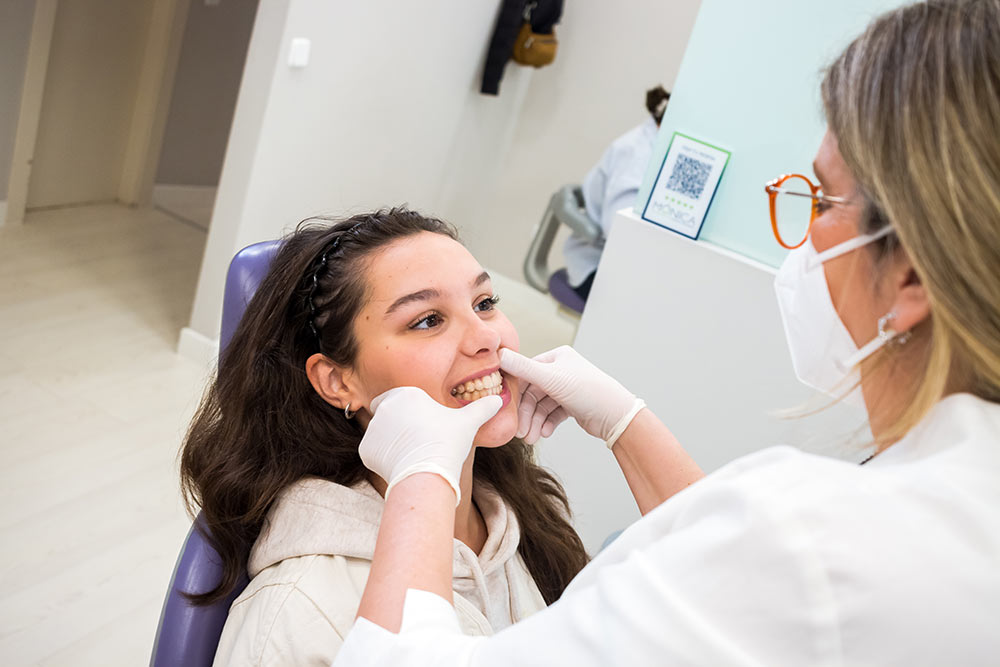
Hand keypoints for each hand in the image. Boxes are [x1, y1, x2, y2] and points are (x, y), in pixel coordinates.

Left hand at [359, 387, 501, 503]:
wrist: (426, 473)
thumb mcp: (468, 422)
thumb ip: (482, 408)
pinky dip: (384, 457)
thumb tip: (498, 400)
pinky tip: (401, 464)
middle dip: (400, 424)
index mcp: (406, 393)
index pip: (405, 398)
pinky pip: (374, 451)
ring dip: (392, 440)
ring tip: (412, 453)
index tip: (424, 423)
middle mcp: (385, 407)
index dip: (413, 410)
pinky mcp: (366, 449)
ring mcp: (373, 428)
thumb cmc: (447, 443)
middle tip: (419, 439)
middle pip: (391, 413)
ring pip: (382, 432)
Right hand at [499, 346, 644, 446]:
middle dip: (526, 414)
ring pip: (541, 406)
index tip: (505, 408)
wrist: (616, 417)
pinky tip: (544, 434)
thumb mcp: (551, 378)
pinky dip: (546, 424)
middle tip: (520, 432)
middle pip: (533, 393)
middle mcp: (561, 370)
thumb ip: (523, 368)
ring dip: (534, 422)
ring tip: (531, 438)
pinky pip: (552, 414)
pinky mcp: (571, 405)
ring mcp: (566, 389)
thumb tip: (499, 354)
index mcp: (557, 357)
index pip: (526, 372)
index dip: (515, 391)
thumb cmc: (588, 391)